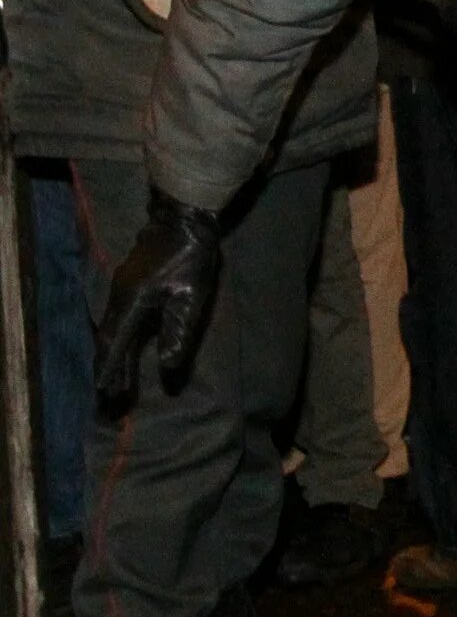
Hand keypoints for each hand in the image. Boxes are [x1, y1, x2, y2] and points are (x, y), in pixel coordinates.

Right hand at [94, 191, 222, 394]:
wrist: (182, 217)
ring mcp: (120, 290)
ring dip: (112, 357)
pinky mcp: (128, 285)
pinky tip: (122, 351)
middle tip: (108, 399)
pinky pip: (117, 321)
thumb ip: (179, 330)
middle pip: (109, 340)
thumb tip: (169, 364)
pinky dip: (117, 341)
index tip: (104, 392)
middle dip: (109, 369)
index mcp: (133, 302)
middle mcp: (119, 298)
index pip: (118, 343)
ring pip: (111, 331)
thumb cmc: (191, 254)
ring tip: (114, 383)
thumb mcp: (192, 295)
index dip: (111, 369)